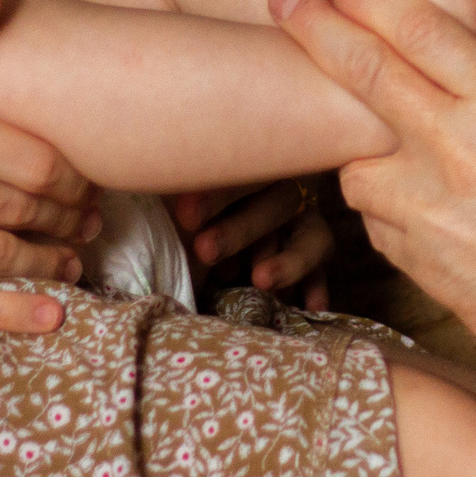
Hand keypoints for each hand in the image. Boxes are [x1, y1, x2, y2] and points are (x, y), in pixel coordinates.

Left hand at [170, 179, 337, 307]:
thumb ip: (178, 194)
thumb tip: (153, 181)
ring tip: (261, 281)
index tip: (185, 215)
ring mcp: (302, 225)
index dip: (218, 193)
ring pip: (311, 237)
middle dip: (241, 229)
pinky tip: (310, 307)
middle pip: (278, 202)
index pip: (242, 173)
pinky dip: (316, 287)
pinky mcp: (312, 260)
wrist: (201, 240)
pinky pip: (323, 271)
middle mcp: (281, 191)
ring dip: (289, 260)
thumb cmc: (186, 216)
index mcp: (246, 169)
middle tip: (205, 251)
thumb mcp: (178, 198)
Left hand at [269, 0, 475, 392]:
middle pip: (365, 69)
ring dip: (354, 141)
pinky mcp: (416, 260)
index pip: (419, 27)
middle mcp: (460, 145)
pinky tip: (406, 203)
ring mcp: (429, 207)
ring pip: (355, 155)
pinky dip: (381, 201)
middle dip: (316, 26)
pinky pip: (374, 216)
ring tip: (370, 139)